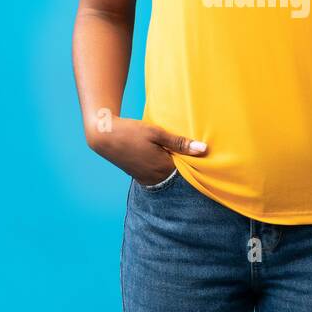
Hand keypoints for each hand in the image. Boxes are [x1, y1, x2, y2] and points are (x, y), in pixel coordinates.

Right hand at [86, 115, 205, 186]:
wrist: (104, 136)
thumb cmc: (131, 132)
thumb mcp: (156, 133)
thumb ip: (180, 142)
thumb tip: (204, 149)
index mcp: (162, 168)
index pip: (188, 172)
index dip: (197, 164)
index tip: (206, 158)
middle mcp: (155, 178)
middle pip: (179, 176)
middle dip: (188, 167)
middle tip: (197, 156)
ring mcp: (146, 179)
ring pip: (169, 176)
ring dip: (176, 167)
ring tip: (183, 155)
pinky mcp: (140, 176)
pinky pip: (159, 175)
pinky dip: (165, 168)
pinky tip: (167, 157)